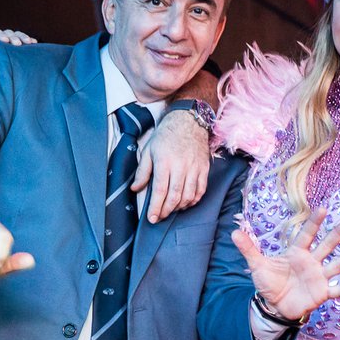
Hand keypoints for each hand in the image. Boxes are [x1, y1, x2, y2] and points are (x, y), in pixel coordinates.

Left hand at [135, 108, 210, 222]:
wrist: (189, 121)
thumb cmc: (166, 136)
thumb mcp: (149, 150)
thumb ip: (142, 171)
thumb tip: (135, 189)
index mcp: (164, 162)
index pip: (159, 191)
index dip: (155, 207)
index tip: (151, 218)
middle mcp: (181, 166)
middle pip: (174, 197)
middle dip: (166, 211)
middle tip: (159, 217)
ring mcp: (195, 168)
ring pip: (188, 196)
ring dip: (179, 207)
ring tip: (170, 210)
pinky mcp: (204, 169)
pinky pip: (200, 190)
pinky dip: (193, 200)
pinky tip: (185, 203)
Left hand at [232, 209, 339, 322]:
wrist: (274, 306)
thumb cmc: (269, 283)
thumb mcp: (257, 266)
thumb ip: (249, 249)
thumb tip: (233, 232)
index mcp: (297, 252)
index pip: (307, 235)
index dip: (314, 223)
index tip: (323, 208)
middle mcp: (311, 262)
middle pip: (327, 245)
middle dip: (338, 233)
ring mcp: (319, 277)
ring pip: (337, 265)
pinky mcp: (322, 293)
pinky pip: (338, 290)